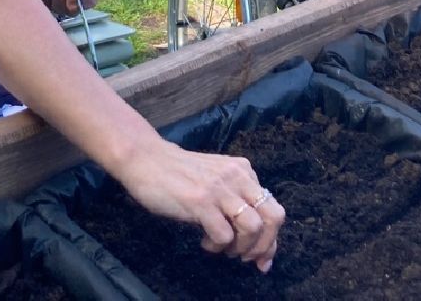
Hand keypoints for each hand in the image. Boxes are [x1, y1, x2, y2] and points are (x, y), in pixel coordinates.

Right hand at [110, 139, 284, 272]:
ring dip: (241, 247)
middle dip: (264, 245)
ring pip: (253, 226)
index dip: (271, 240)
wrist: (146, 159)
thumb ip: (235, 200)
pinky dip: (217, 246)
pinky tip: (204, 241)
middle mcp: (237, 177)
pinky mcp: (200, 201)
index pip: (273, 208)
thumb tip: (254, 239)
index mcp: (244, 171)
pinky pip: (224, 235)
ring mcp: (219, 188)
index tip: (262, 260)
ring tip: (223, 249)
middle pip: (273, 216)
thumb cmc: (179, 174)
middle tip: (245, 257)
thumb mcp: (215, 181)